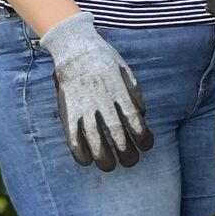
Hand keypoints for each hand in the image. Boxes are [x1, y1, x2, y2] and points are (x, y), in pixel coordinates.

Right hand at [39, 12, 154, 170]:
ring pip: (94, 139)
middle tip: (131, 163)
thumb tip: (143, 116)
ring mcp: (83, 106)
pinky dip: (79, 152)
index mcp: (119, 91)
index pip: (135, 120)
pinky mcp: (67, 110)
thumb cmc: (104, 61)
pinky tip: (86, 161)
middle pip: (116, 134)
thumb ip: (135, 94)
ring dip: (103, 157)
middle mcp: (102, 101)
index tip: (147, 146)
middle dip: (126, 152)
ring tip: (110, 167)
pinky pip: (72, 136)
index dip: (143, 137)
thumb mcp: (126, 71)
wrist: (74, 48)